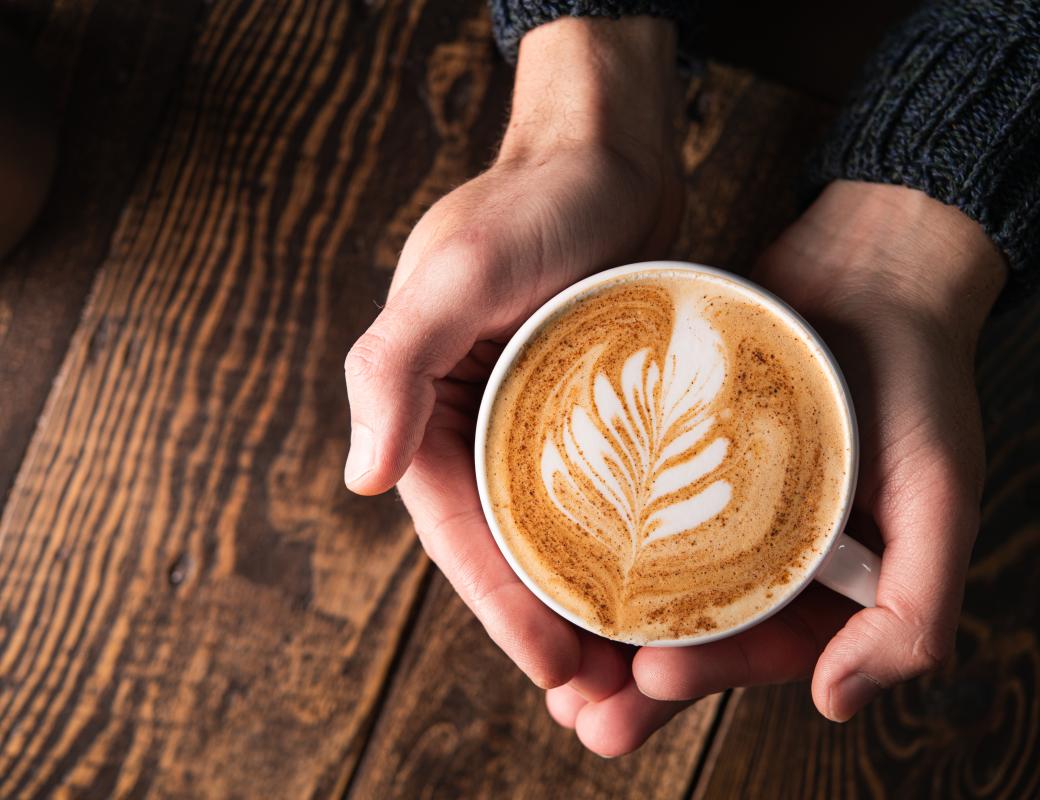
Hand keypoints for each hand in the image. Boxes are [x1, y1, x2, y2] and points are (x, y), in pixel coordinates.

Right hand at [344, 18, 679, 687]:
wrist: (613, 146)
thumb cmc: (536, 199)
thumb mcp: (459, 272)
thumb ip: (392, 367)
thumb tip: (363, 481)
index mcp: (428, 400)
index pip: (454, 527)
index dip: (497, 605)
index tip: (551, 667)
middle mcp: (474, 416)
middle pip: (506, 543)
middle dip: (544, 620)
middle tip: (601, 693)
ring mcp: (534, 414)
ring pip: (556, 529)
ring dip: (586, 596)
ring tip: (633, 663)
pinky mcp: (589, 404)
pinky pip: (598, 489)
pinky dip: (620, 542)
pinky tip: (660, 584)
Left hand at [546, 181, 1006, 755]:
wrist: (870, 270)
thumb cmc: (917, 379)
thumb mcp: (939, 494)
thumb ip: (913, 608)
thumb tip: (839, 703)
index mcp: (828, 578)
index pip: (764, 647)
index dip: (709, 676)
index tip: (648, 683)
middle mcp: (769, 549)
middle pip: (698, 629)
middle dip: (639, 678)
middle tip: (578, 712)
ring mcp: (721, 501)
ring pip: (657, 577)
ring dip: (606, 621)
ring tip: (552, 656)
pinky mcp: (680, 451)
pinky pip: (636, 503)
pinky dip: (597, 533)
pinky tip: (550, 554)